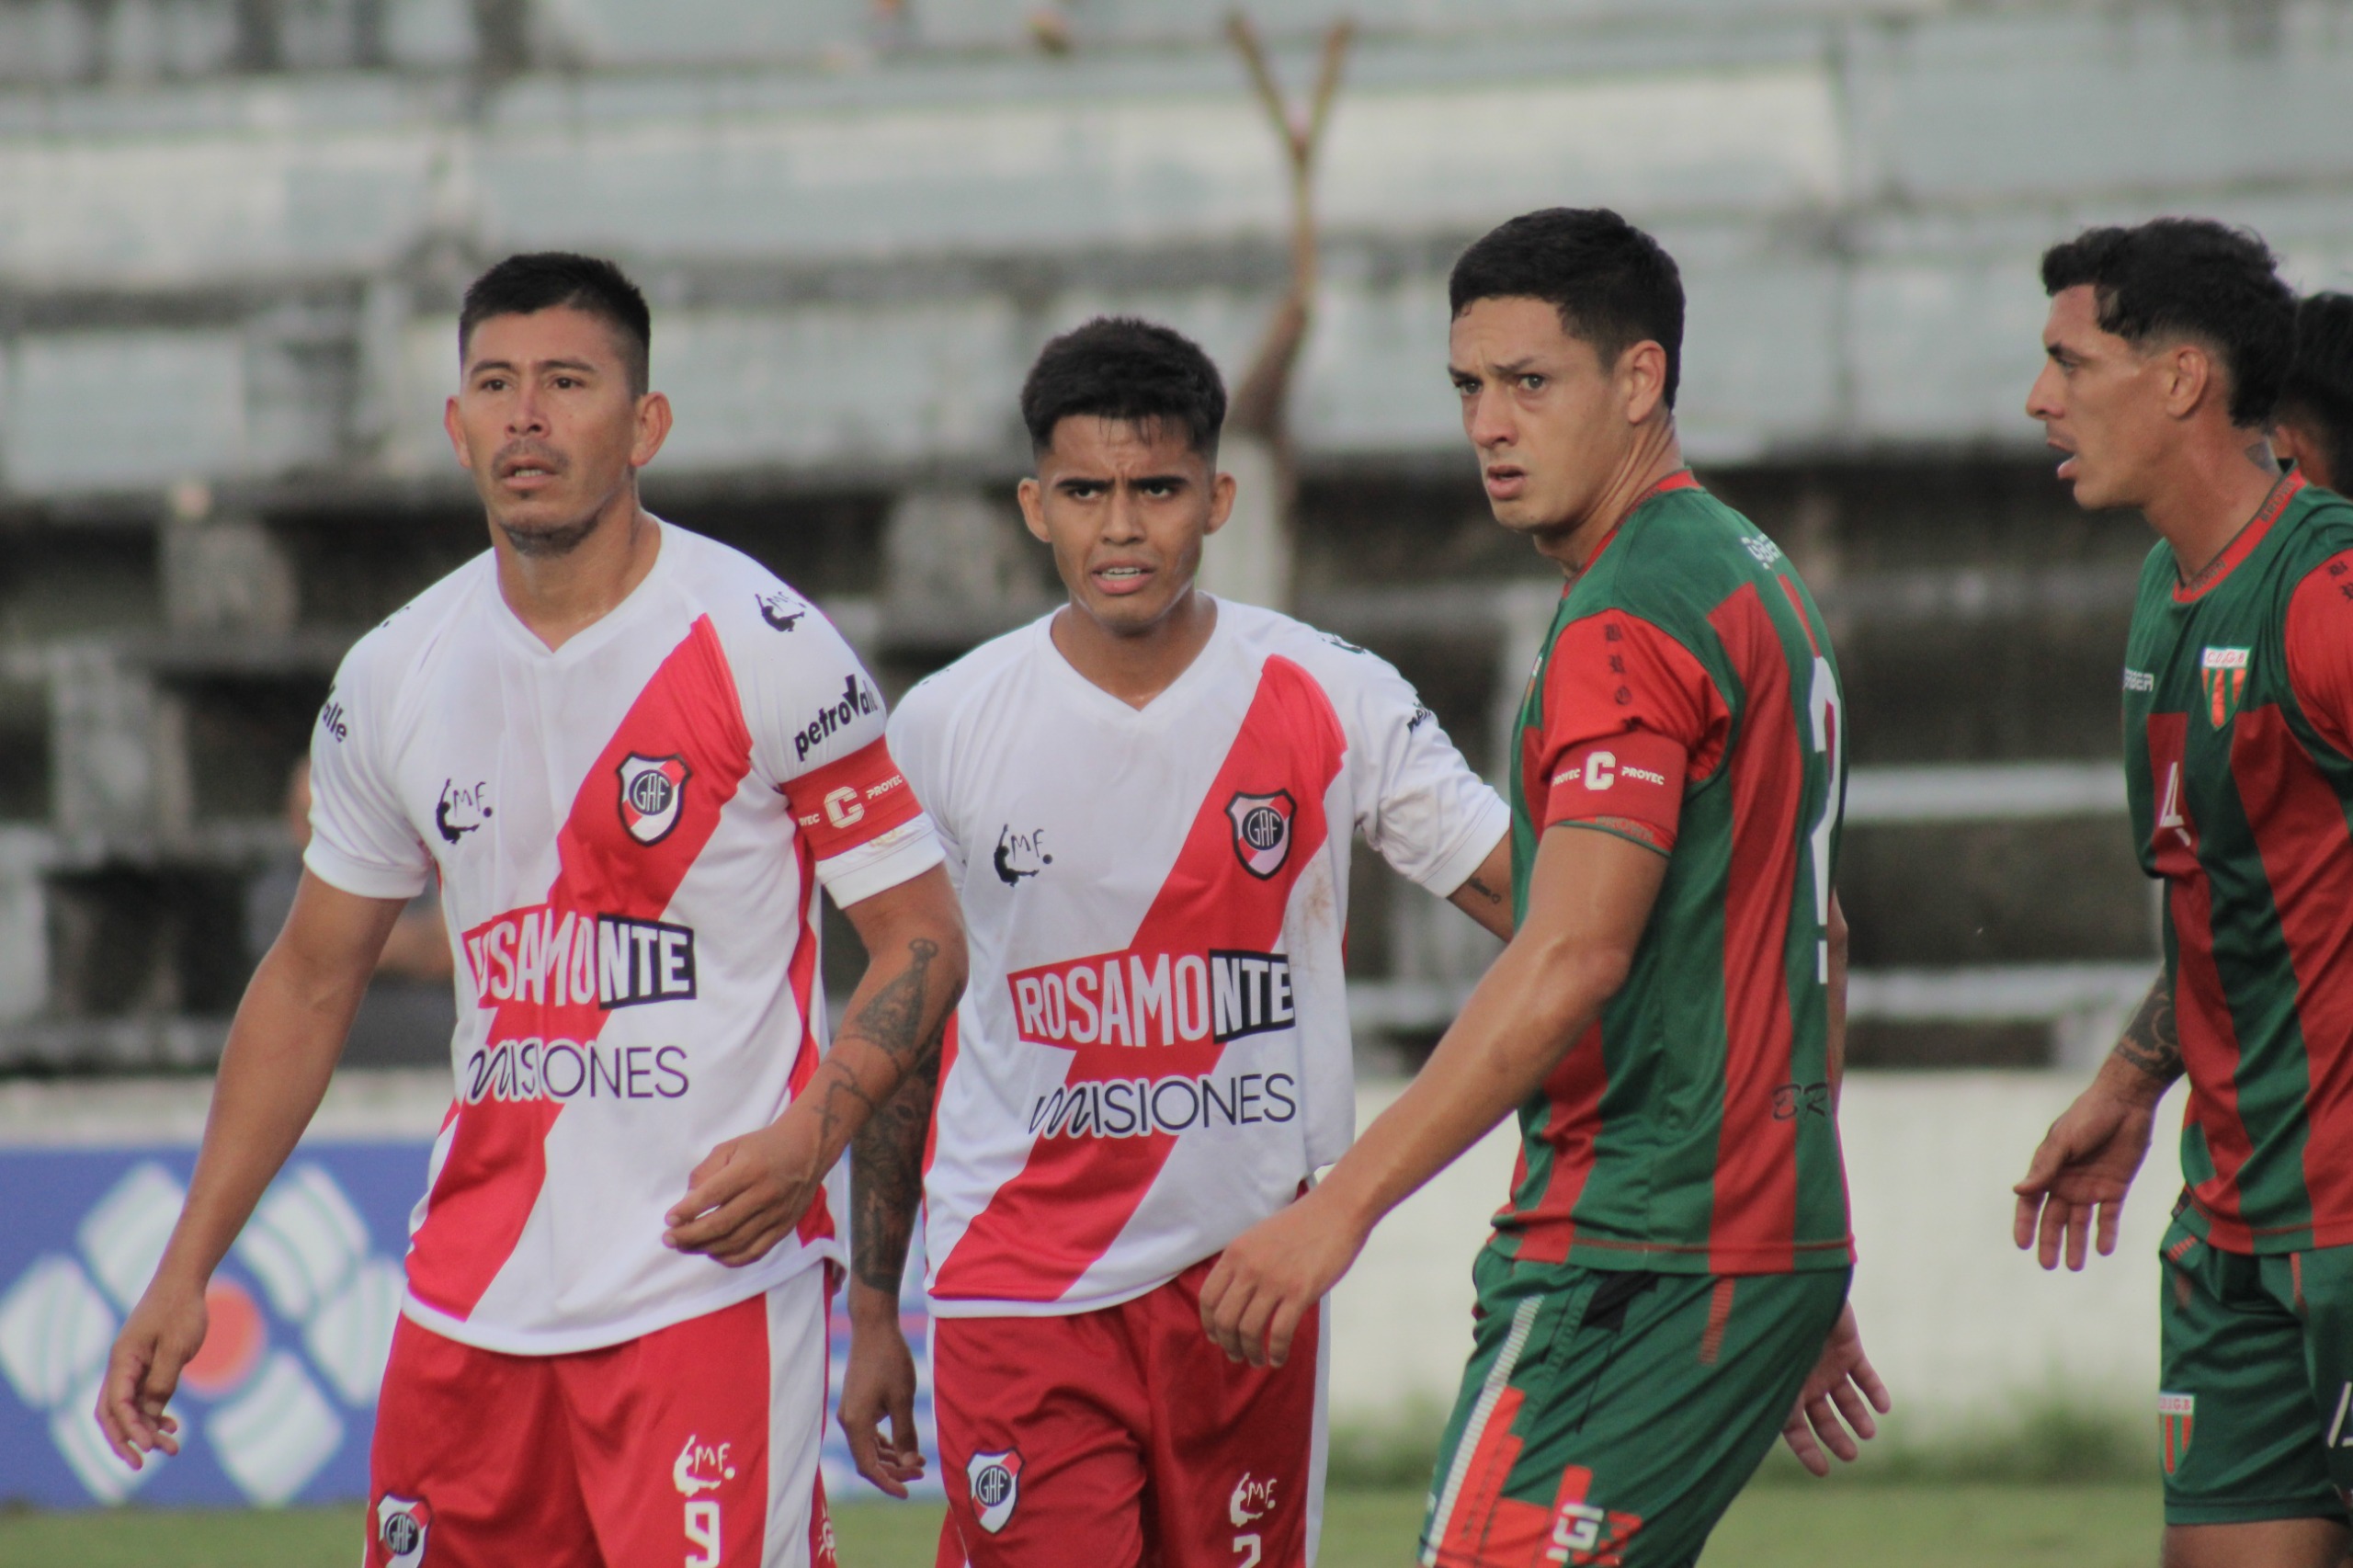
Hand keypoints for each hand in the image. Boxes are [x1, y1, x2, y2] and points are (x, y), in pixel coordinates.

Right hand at [96, 1272, 208, 1468]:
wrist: (184, 1282)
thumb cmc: (181, 1309)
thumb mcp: (177, 1347)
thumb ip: (163, 1380)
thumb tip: (152, 1413)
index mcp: (123, 1360)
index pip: (116, 1405)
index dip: (130, 1429)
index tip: (147, 1447)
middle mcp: (122, 1367)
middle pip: (112, 1414)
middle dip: (125, 1440)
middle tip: (141, 1464)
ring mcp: (133, 1368)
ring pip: (131, 1409)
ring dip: (146, 1430)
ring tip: (172, 1449)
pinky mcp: (148, 1367)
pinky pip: (144, 1399)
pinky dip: (155, 1415)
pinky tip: (172, 1426)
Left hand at [665, 1120, 824, 1266]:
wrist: (808, 1149)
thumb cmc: (764, 1147)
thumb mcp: (731, 1146)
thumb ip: (706, 1171)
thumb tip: (687, 1202)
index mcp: (750, 1169)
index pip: (713, 1195)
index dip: (687, 1211)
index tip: (669, 1219)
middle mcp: (765, 1194)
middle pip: (722, 1224)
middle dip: (690, 1235)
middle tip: (668, 1238)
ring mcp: (776, 1214)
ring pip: (735, 1242)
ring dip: (705, 1248)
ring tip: (684, 1246)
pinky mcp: (784, 1228)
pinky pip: (754, 1252)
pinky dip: (730, 1258)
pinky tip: (713, 1253)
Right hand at [838, 1285, 926, 1498]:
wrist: (873, 1327)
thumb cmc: (889, 1359)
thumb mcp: (903, 1398)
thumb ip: (906, 1433)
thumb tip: (911, 1463)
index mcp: (856, 1423)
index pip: (868, 1466)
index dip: (887, 1482)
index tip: (907, 1492)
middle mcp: (848, 1421)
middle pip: (868, 1460)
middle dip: (894, 1470)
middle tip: (922, 1471)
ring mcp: (851, 1412)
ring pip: (868, 1448)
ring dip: (891, 1457)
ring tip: (919, 1460)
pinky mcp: (857, 1404)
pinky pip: (868, 1434)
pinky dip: (885, 1443)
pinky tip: (904, 1445)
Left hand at [1199, 1188, 1368, 1367]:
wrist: (1336, 1210)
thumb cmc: (1301, 1224)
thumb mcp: (1258, 1237)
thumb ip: (1243, 1263)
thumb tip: (1235, 1298)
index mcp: (1235, 1253)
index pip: (1208, 1298)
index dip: (1209, 1324)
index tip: (1216, 1337)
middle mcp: (1249, 1268)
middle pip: (1225, 1320)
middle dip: (1228, 1344)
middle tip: (1237, 1355)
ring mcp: (1274, 1281)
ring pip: (1249, 1331)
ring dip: (1251, 1353)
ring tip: (1258, 1361)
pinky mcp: (1300, 1292)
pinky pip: (1280, 1333)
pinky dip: (1277, 1352)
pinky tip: (1279, 1358)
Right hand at [1780, 1303, 1889, 1476]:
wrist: (1794, 1283)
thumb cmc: (1773, 1323)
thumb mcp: (1767, 1361)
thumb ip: (1771, 1392)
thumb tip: (1772, 1425)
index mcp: (1782, 1385)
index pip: (1792, 1427)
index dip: (1806, 1450)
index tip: (1823, 1471)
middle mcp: (1805, 1378)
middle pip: (1822, 1417)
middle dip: (1835, 1438)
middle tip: (1851, 1455)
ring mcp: (1827, 1362)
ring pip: (1846, 1399)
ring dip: (1858, 1417)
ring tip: (1868, 1432)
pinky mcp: (1848, 1347)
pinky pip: (1865, 1374)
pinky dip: (1875, 1391)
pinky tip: (1884, 1407)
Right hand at [2012, 1077, 2157, 1270]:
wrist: (2127, 1103)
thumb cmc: (2088, 1117)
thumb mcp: (2063, 1142)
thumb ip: (2044, 1169)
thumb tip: (2018, 1190)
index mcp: (2049, 1169)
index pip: (2032, 1202)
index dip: (2025, 1223)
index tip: (2022, 1245)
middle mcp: (2068, 1182)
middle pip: (2055, 1218)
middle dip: (2050, 1241)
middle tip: (2049, 1266)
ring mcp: (2091, 1187)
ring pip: (2081, 1222)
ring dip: (2077, 1243)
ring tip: (2075, 1267)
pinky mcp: (2115, 1188)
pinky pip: (2109, 1216)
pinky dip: (2106, 1233)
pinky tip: (2103, 1250)